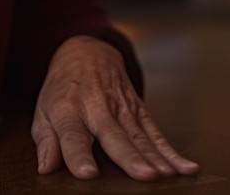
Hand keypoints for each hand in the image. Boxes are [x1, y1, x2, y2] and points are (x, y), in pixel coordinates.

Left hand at [32, 35, 199, 180]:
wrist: (86, 52)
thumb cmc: (61, 90)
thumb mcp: (43, 110)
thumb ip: (46, 141)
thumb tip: (45, 168)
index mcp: (67, 110)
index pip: (72, 136)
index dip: (79, 155)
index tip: (88, 174)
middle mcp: (96, 107)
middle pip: (114, 135)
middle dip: (130, 156)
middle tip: (144, 176)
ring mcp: (121, 107)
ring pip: (140, 136)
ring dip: (156, 157)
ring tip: (167, 176)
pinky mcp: (139, 109)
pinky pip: (156, 132)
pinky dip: (172, 151)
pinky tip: (186, 167)